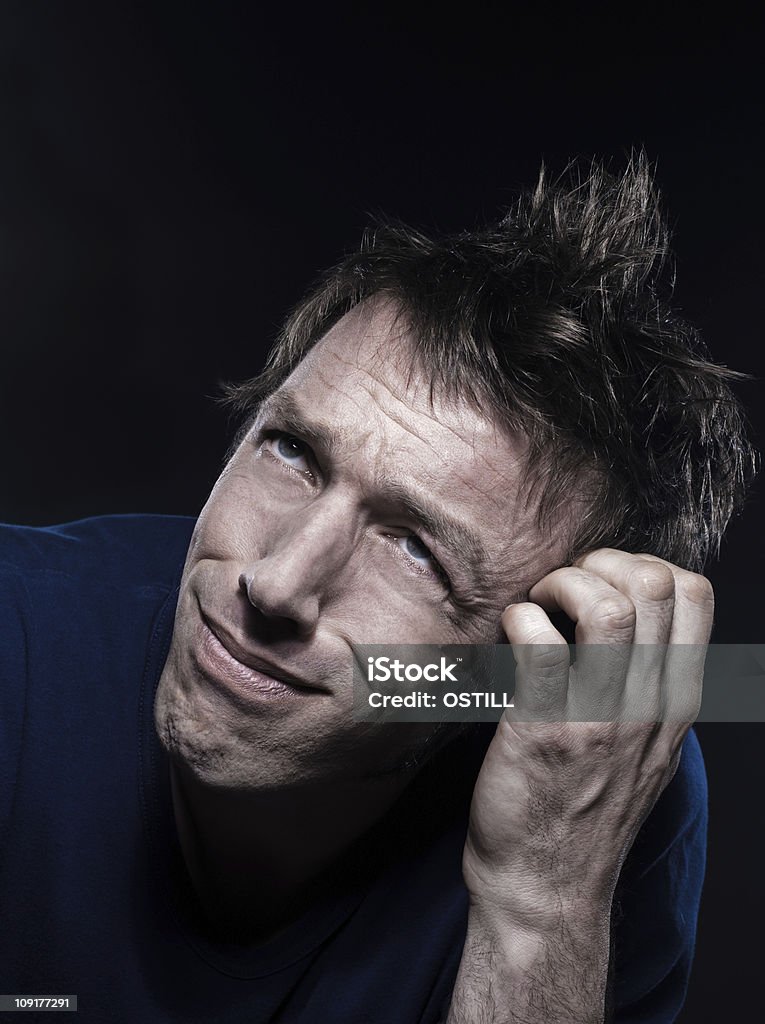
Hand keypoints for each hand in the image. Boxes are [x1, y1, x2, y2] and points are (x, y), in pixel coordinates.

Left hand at [462, 548, 712, 927]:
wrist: (546, 888)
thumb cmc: (586, 812)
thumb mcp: (648, 751)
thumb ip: (650, 690)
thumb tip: (630, 622)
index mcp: (674, 703)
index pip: (696, 596)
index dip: (645, 565)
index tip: (604, 581)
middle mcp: (647, 705)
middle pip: (655, 586)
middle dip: (602, 562)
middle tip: (563, 586)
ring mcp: (599, 718)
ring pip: (607, 606)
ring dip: (562, 583)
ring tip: (539, 602)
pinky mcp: (543, 730)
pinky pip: (539, 643)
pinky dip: (520, 619)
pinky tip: (510, 634)